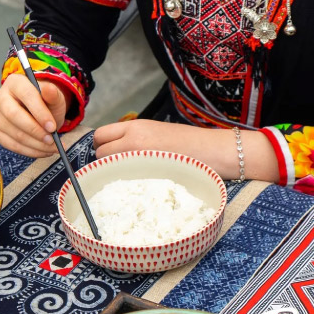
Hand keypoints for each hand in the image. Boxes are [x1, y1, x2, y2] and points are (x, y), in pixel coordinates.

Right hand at [0, 74, 68, 157]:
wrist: (39, 113)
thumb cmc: (46, 103)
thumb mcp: (54, 97)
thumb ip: (53, 94)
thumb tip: (49, 90)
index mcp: (15, 83)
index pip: (26, 96)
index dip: (40, 112)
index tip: (52, 127)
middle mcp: (1, 97)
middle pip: (14, 115)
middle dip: (35, 131)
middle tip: (51, 140)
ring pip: (14, 134)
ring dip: (36, 145)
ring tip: (53, 148)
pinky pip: (12, 145)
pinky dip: (30, 151)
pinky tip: (43, 151)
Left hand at [94, 120, 278, 182]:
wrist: (214, 151)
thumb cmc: (189, 144)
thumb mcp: (158, 133)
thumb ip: (135, 139)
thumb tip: (115, 151)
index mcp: (136, 127)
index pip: (101, 135)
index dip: (101, 146)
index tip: (110, 154)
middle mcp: (132, 140)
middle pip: (99, 153)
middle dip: (104, 162)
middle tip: (118, 169)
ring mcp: (138, 158)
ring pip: (108, 168)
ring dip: (112, 173)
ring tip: (128, 178)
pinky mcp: (146, 175)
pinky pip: (122, 181)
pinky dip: (123, 184)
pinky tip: (136, 186)